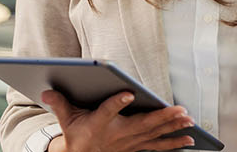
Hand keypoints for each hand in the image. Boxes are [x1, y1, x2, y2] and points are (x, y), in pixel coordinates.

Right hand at [41, 89, 195, 151]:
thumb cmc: (77, 135)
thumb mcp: (66, 120)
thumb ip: (60, 103)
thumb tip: (46, 90)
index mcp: (99, 124)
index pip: (107, 111)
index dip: (116, 102)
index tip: (127, 93)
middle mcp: (117, 135)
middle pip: (141, 125)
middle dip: (162, 118)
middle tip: (180, 110)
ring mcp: (130, 143)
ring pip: (154, 135)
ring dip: (173, 128)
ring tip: (189, 121)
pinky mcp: (137, 148)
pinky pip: (158, 147)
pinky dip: (174, 143)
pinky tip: (190, 138)